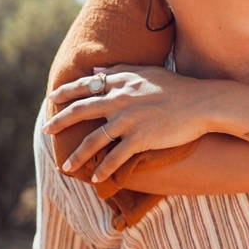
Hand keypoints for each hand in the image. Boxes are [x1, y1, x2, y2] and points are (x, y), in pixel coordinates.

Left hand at [43, 65, 223, 180]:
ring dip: (77, 155)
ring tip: (66, 166)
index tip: (52, 99)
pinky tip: (96, 178)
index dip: (66, 93)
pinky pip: (115, 157)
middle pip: (81, 111)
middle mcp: (121, 99)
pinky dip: (104, 169)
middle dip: (60, 121)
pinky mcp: (141, 138)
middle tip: (46, 130)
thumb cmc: (178, 87)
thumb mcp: (148, 72)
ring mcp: (129, 120)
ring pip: (94, 140)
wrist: (203, 103)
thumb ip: (120, 70)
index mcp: (122, 82)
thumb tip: (94, 71)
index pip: (86, 86)